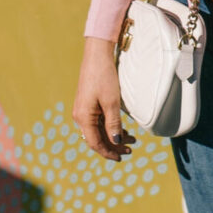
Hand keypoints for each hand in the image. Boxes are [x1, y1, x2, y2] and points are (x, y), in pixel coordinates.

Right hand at [73, 37, 135, 160]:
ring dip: (113, 136)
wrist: (97, 55)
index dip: (109, 153)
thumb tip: (116, 142)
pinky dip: (109, 127)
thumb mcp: (111, 102)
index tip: (122, 157)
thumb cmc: (104, 77)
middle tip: (131, 149)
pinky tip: (122, 128)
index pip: (95, 143)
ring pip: (98, 130)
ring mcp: (83, 110)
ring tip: (131, 138)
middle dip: (114, 145)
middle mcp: (80, 116)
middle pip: (96, 138)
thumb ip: (113, 124)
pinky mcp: (87, 104)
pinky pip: (97, 121)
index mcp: (83, 118)